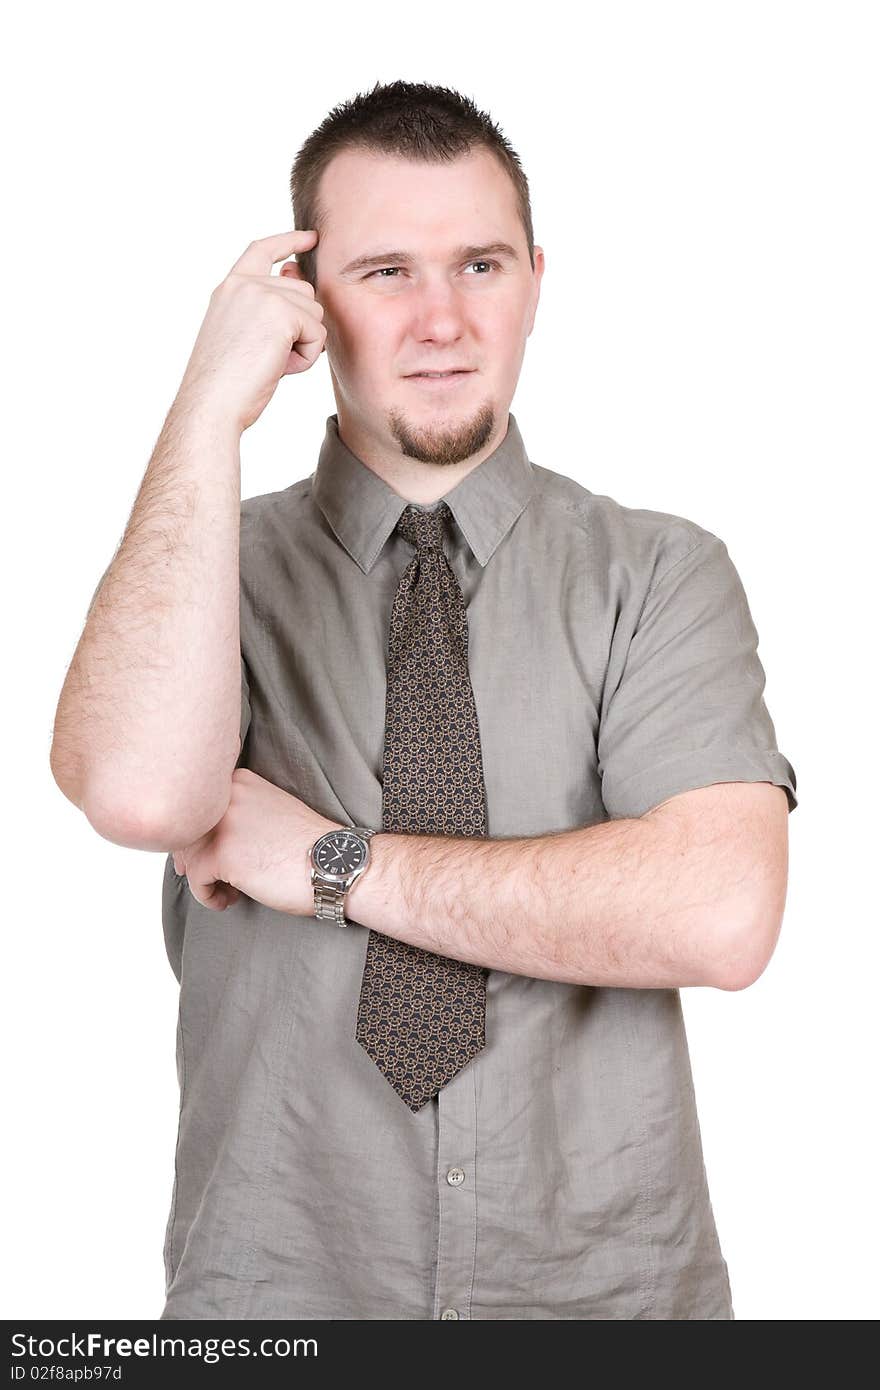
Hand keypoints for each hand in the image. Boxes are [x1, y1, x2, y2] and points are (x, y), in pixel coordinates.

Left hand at [171, 767, 341, 914]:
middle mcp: (227, 796)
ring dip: (202, 879)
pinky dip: (209, 897)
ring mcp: (223, 824)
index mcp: (239, 781)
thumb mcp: (270, 811)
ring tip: (227, 890)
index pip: (197, 806)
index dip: (198, 835)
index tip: (208, 855)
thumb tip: (199, 841)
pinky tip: (230, 900)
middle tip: (210, 878)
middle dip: (193, 858)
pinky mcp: (222, 855)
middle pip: (186, 829)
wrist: (335, 863)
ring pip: (187, 854)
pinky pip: (196, 880)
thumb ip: (236, 815)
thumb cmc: (307, 846)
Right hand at [176, 228, 326, 435]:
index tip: (311, 238)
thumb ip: (269, 306)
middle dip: (300, 329)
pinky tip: (279, 369)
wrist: (211, 403)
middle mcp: (245, 284)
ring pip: (314, 314)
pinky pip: (318, 335)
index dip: (289, 241)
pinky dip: (307, 359)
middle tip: (270, 358)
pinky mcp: (282, 313)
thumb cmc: (225, 382)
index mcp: (230, 288)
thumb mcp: (243, 333)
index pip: (262, 250)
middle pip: (304, 292)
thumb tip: (296, 276)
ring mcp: (262, 294)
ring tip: (271, 364)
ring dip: (303, 345)